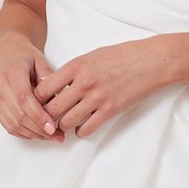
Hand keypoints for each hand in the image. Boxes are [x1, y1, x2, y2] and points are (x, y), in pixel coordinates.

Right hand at [0, 42, 62, 139]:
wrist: (7, 56)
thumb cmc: (27, 58)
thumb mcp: (41, 61)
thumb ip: (48, 77)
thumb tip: (57, 95)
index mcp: (12, 72)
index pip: (24, 98)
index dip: (38, 116)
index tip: (52, 127)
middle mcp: (0, 85)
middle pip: (18, 115)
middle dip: (38, 129)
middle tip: (57, 136)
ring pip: (12, 123)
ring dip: (32, 134)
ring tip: (50, 137)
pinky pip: (8, 126)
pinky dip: (23, 134)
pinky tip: (37, 134)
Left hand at [33, 39, 168, 137]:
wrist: (151, 61)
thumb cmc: (122, 56)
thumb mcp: (92, 56)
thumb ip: (72, 70)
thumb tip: (53, 84)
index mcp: (77, 66)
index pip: (44, 88)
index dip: (37, 99)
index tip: (39, 103)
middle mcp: (84, 83)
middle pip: (52, 108)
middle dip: (46, 116)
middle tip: (47, 120)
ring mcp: (97, 98)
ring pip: (67, 122)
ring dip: (62, 126)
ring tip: (63, 125)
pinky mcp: (110, 110)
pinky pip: (87, 129)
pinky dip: (80, 131)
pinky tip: (81, 128)